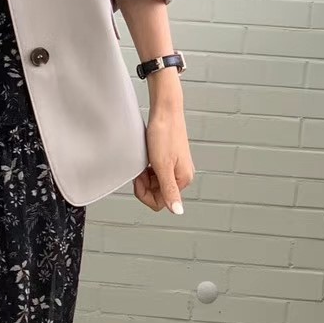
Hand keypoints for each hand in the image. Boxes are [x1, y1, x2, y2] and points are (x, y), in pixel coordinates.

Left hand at [133, 90, 194, 215]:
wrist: (165, 111)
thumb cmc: (164, 134)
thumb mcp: (163, 166)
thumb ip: (169, 191)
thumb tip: (178, 211)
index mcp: (183, 180)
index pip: (161, 203)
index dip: (146, 194)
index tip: (140, 180)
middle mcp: (182, 175)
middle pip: (158, 194)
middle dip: (145, 185)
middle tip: (140, 170)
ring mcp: (176, 168)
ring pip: (155, 184)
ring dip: (146, 177)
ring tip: (143, 164)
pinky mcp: (170, 160)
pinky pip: (156, 173)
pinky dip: (148, 169)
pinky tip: (146, 160)